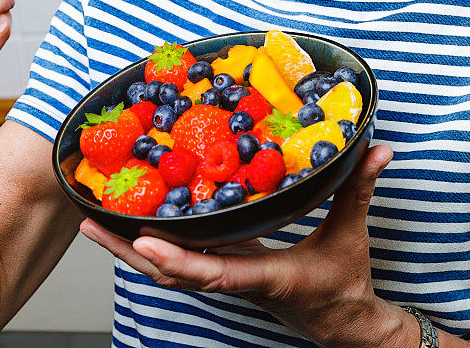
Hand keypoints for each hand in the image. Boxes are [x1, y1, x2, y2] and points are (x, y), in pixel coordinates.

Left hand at [81, 144, 413, 347]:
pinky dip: (151, 245)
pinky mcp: (223, 269)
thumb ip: (359, 189)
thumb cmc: (344, 282)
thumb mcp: (351, 234)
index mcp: (265, 276)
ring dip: (129, 248)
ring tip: (95, 221)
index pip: (216, 273)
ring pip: (168, 269)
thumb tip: (378, 148)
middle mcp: (235, 280)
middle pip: (172, 272)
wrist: (341, 322)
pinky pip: (180, 260)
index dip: (180, 260)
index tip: (145, 243)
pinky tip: (132, 222)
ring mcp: (225, 277)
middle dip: (128, 250)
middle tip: (91, 222)